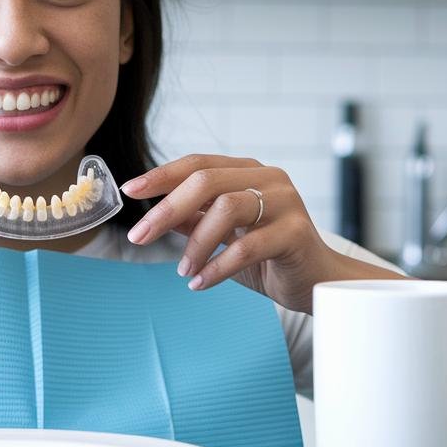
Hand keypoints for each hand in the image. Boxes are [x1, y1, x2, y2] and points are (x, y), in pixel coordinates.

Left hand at [120, 154, 388, 312]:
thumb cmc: (268, 257)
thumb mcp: (223, 236)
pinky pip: (247, 246)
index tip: (129, 191)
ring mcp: (286, 202)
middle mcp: (268, 178)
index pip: (198, 163)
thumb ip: (193, 220)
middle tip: (140, 237)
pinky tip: (200, 283)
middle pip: (207, 181)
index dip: (161, 175)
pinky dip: (217, 267)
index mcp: (248, 172)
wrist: (317, 282)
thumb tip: (152, 214)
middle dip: (167, 209)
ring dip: (196, 243)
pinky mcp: (296, 232)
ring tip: (183, 270)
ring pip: (227, 209)